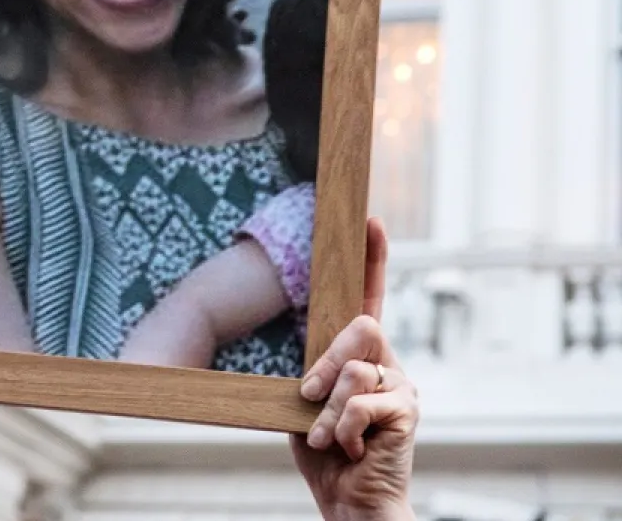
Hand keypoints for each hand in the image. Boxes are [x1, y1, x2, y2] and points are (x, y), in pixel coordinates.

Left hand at [291, 218, 417, 520]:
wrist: (351, 501)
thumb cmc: (325, 453)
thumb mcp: (306, 403)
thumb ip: (313, 371)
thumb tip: (304, 359)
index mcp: (363, 355)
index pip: (368, 297)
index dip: (372, 258)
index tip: (369, 219)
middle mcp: (389, 363)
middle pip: (360, 327)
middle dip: (326, 362)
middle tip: (309, 397)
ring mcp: (403, 386)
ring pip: (356, 368)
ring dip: (327, 408)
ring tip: (326, 436)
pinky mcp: (407, 411)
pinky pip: (360, 403)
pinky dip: (340, 429)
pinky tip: (349, 449)